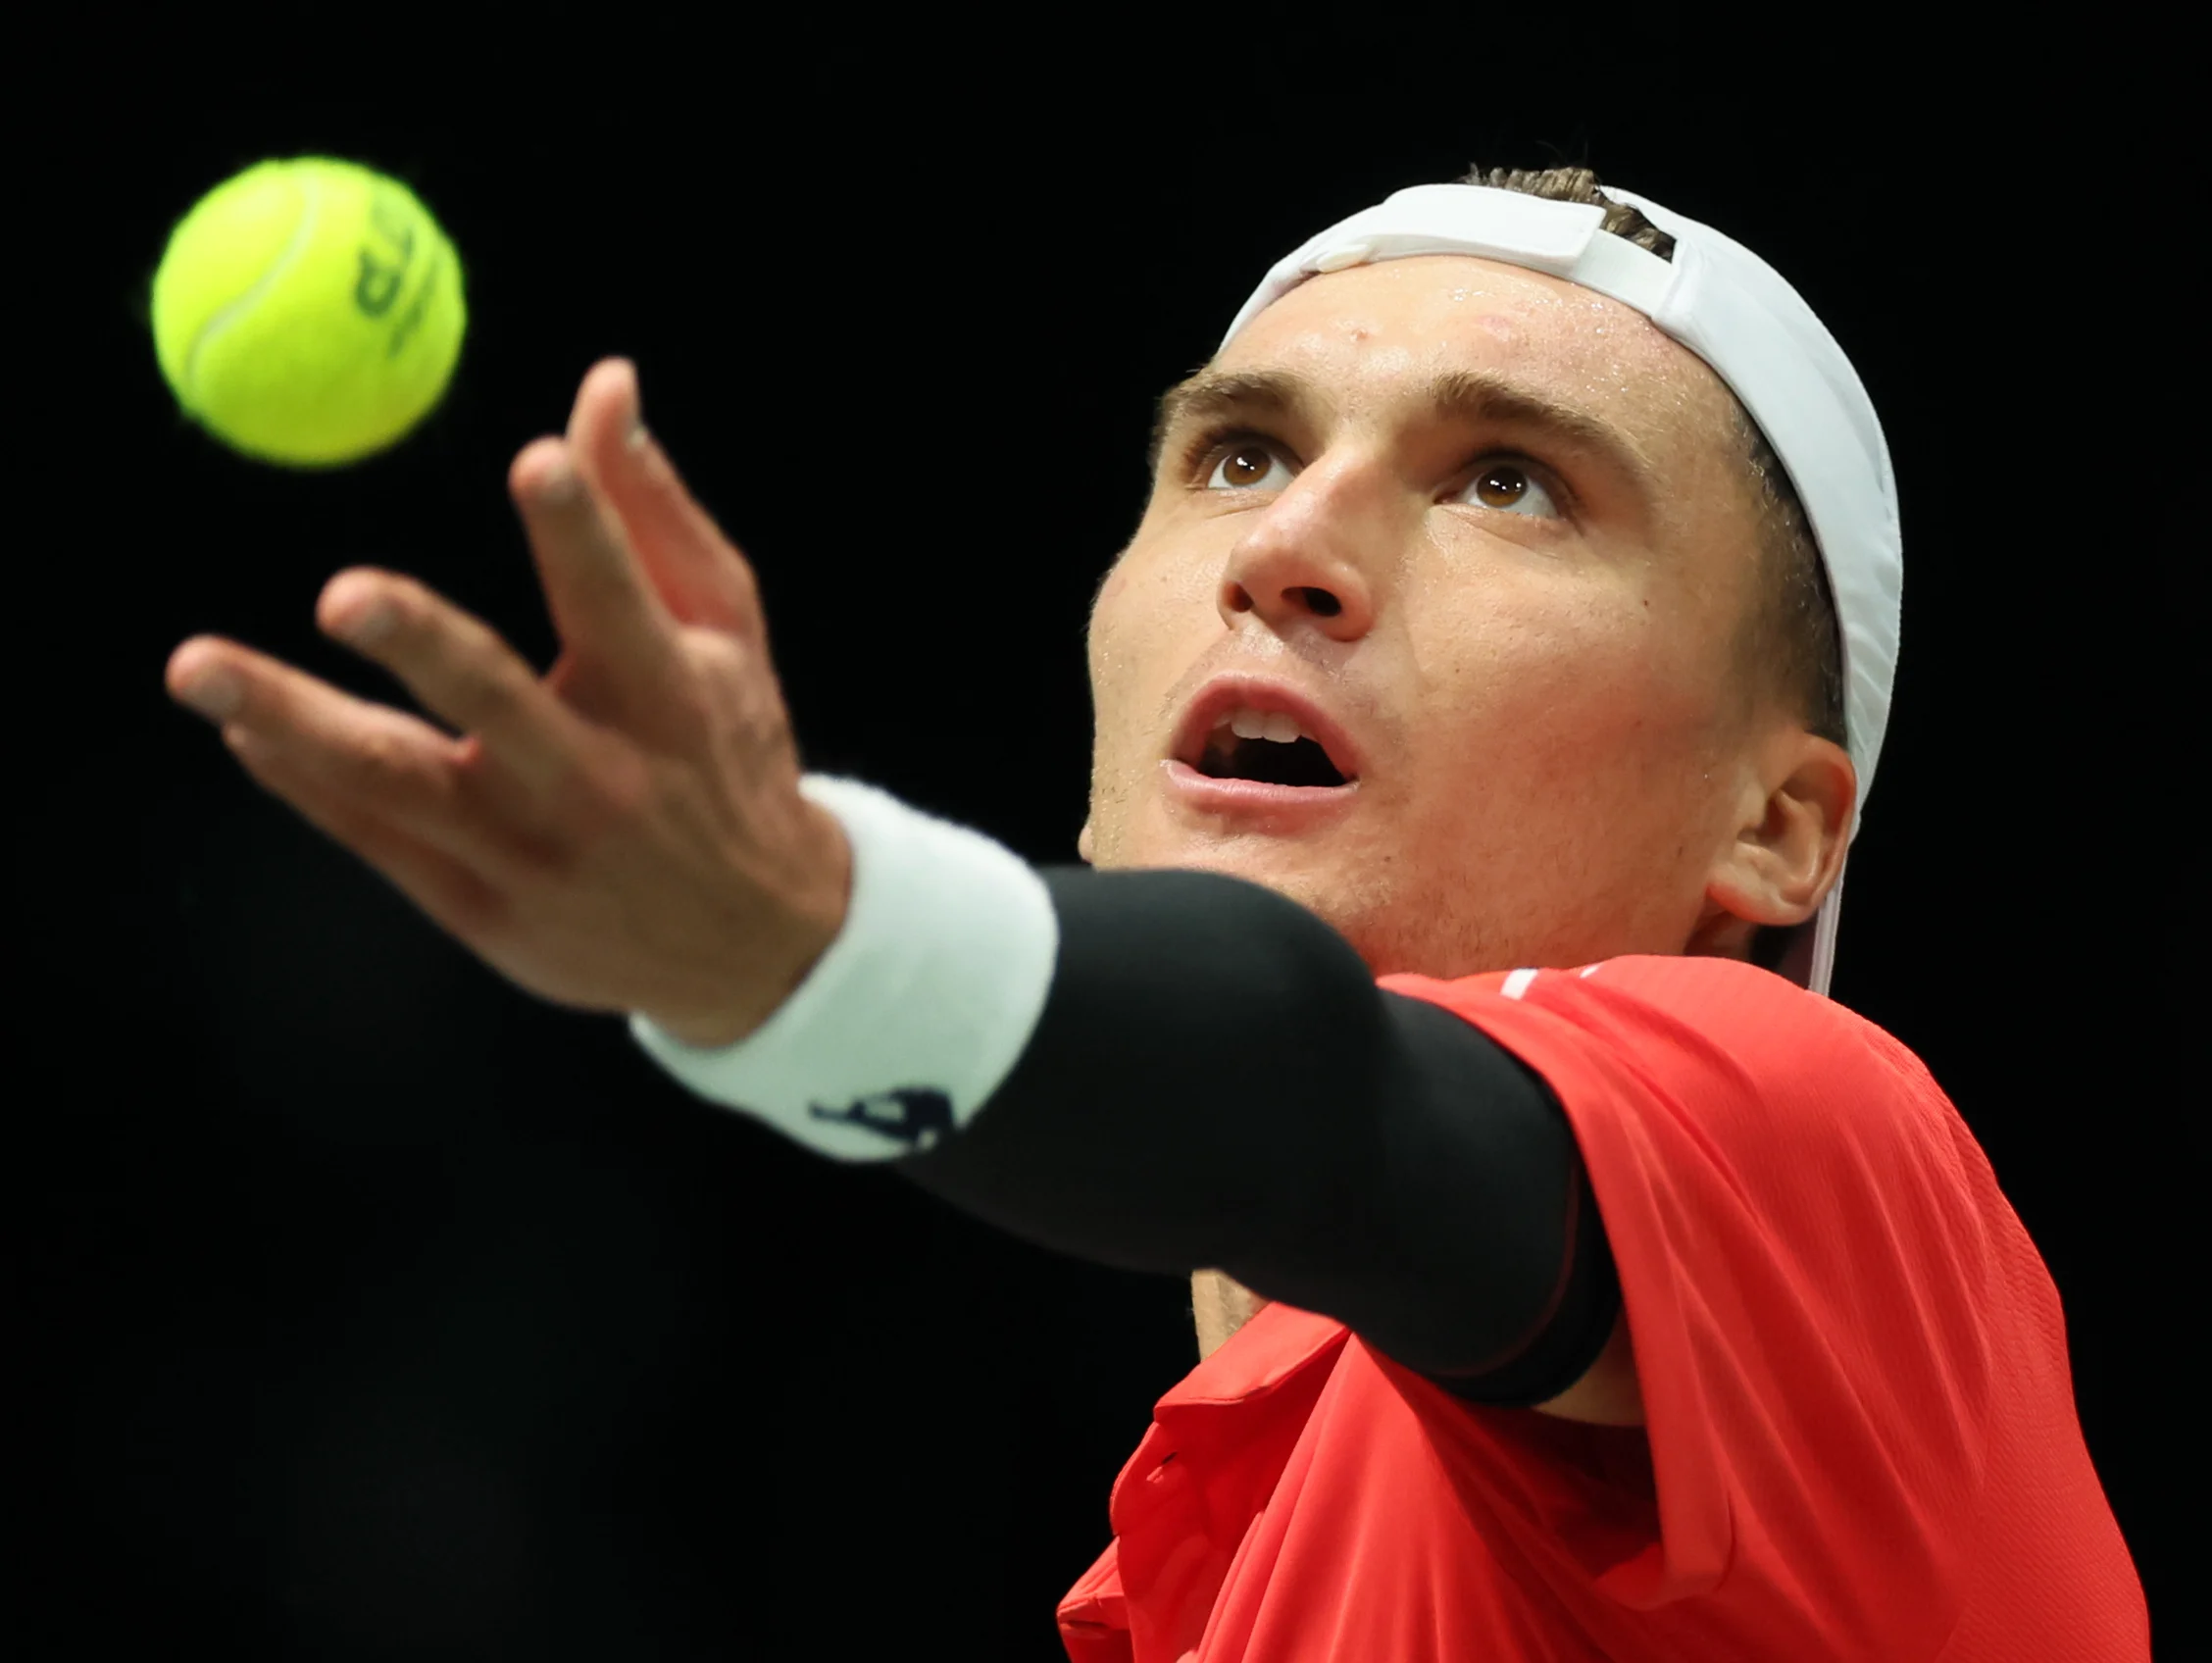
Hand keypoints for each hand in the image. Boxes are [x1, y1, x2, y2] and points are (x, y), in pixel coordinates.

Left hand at [164, 358, 851, 1048]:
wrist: (748, 939)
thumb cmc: (725, 753)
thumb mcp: (723, 634)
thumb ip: (653, 512)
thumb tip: (603, 382)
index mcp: (670, 697)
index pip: (620, 601)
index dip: (580, 529)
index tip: (536, 461)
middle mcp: (599, 778)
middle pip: (496, 703)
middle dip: (422, 645)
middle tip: (345, 596)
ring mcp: (531, 850)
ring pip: (398, 782)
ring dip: (294, 723)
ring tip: (198, 668)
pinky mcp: (480, 906)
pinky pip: (374, 835)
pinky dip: (304, 780)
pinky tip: (243, 728)